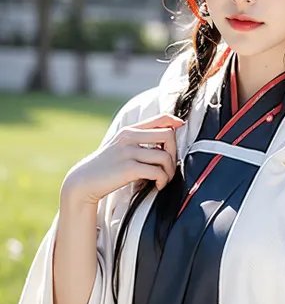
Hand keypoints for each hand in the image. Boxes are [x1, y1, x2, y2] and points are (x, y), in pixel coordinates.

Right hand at [62, 113, 184, 205]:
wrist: (84, 181)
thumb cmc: (106, 167)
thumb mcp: (120, 148)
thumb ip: (137, 142)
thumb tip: (163, 144)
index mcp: (129, 131)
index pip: (159, 118)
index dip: (174, 121)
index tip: (180, 127)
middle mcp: (129, 137)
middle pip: (168, 135)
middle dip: (175, 153)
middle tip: (169, 168)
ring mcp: (129, 152)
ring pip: (165, 157)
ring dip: (170, 171)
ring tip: (163, 179)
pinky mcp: (129, 168)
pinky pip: (157, 172)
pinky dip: (162, 180)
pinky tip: (157, 185)